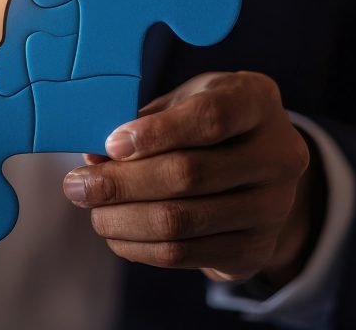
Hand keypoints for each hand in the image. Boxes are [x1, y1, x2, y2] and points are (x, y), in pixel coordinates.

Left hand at [64, 71, 313, 282]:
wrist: (260, 165)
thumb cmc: (207, 119)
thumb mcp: (183, 100)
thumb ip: (144, 121)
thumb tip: (95, 155)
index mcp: (256, 101)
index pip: (211, 117)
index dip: (157, 132)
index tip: (111, 143)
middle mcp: (279, 155)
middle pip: (190, 174)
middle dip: (122, 183)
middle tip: (77, 184)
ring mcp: (274, 207)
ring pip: (183, 221)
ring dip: (124, 219)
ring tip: (90, 209)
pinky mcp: (257, 248)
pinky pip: (186, 254)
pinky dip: (140, 246)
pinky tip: (115, 232)